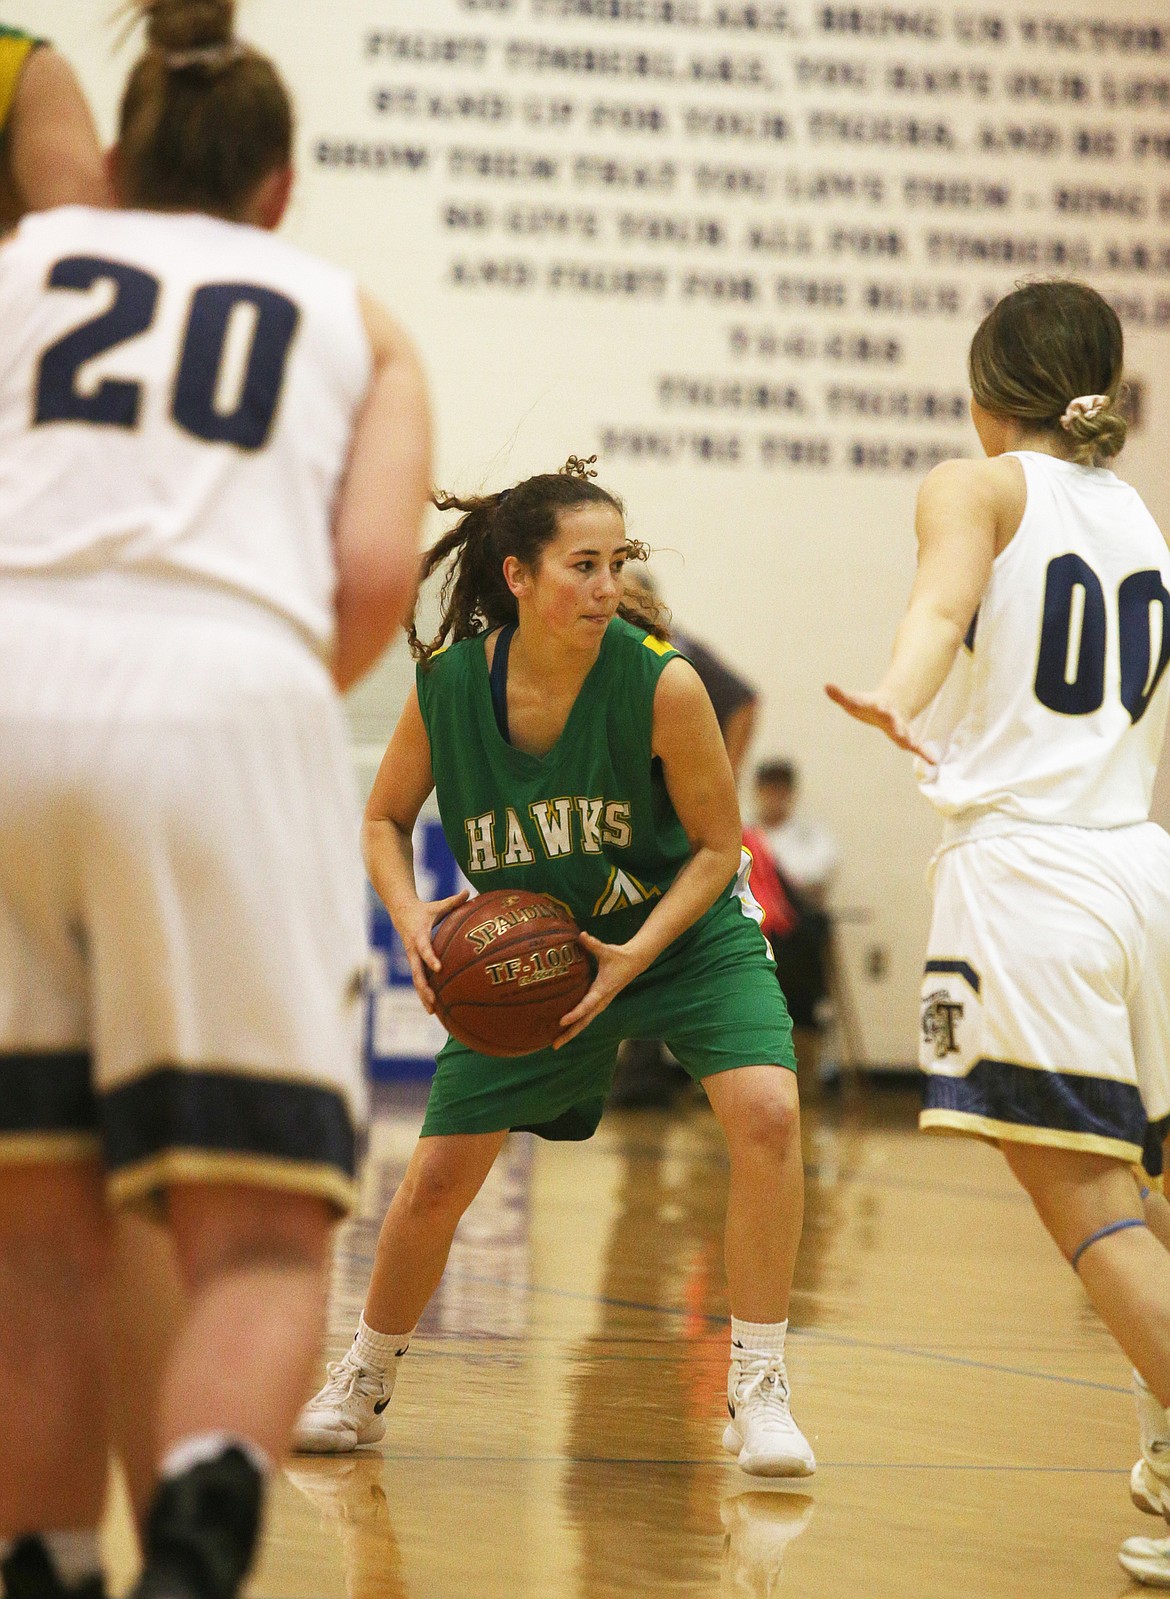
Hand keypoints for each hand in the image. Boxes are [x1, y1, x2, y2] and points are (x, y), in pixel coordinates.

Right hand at [391, 889, 469, 1010]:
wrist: (400, 912)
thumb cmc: (423, 910)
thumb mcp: (437, 905)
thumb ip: (454, 901)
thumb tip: (469, 892)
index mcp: (419, 936)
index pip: (424, 949)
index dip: (430, 958)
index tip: (439, 968)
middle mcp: (413, 951)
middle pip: (417, 973)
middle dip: (424, 988)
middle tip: (433, 1001)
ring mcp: (412, 959)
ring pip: (416, 981)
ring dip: (423, 996)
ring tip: (432, 1012)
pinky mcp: (413, 963)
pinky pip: (419, 980)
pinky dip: (424, 993)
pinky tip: (433, 1007)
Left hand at [554, 931, 645, 1048]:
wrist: (634, 963)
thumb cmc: (619, 956)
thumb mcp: (606, 950)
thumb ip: (592, 944)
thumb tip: (581, 934)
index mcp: (602, 990)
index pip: (587, 1005)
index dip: (574, 1014)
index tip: (562, 1021)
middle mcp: (601, 1001)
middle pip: (584, 1022)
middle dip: (569, 1034)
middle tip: (554, 1045)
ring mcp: (600, 1004)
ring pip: (585, 1022)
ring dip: (571, 1032)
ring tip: (556, 1042)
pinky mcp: (599, 1003)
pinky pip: (586, 1017)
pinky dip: (576, 1024)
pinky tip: (565, 1028)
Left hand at [824, 683, 934, 763]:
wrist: (892, 704)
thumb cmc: (869, 705)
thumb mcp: (853, 701)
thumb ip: (840, 695)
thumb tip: (826, 686)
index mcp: (876, 705)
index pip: (865, 703)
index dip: (859, 702)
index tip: (853, 701)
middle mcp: (891, 715)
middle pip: (892, 719)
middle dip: (894, 724)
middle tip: (897, 730)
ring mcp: (901, 726)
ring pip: (906, 732)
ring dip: (908, 738)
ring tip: (912, 745)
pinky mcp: (907, 736)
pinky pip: (918, 745)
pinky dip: (925, 753)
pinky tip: (934, 761)